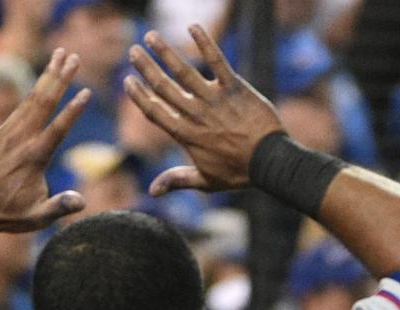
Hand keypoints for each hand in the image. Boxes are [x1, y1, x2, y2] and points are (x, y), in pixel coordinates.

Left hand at [0, 48, 88, 230]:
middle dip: (58, 78)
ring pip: (32, 98)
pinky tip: (43, 80)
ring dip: (47, 76)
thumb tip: (81, 201)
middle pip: (43, 102)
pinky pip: (21, 106)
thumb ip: (59, 207)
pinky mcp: (3, 131)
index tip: (85, 92)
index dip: (72, 111)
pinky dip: (34, 89)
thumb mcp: (38, 217)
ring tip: (60, 56)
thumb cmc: (11, 213)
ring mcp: (9, 132)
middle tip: (73, 57)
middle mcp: (20, 139)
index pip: (57, 129)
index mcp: (33, 158)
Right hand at [125, 24, 283, 195]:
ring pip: (183, 71)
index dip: (139, 95)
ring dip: (164, 51)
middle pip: (163, 87)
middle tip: (133, 51)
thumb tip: (151, 192)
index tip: (128, 81)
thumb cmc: (239, 174)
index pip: (155, 111)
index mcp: (187, 135)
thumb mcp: (206, 181)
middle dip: (145, 67)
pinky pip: (217, 61)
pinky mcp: (235, 88)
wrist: (271, 164)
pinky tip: (192, 27)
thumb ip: (177, 180)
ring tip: (150, 36)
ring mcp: (215, 100)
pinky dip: (205, 43)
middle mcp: (196, 115)